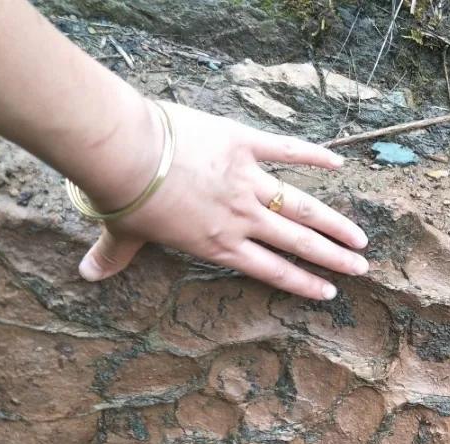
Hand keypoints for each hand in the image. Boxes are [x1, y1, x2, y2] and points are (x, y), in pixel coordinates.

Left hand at [77, 101, 367, 299]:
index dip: (303, 283)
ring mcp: (247, 182)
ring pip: (301, 207)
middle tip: (362, 268)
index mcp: (219, 245)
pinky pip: (286, 150)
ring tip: (360, 236)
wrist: (126, 154)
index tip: (329, 292)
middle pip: (298, 243)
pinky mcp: (244, 144)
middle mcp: (242, 220)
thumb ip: (115, 257)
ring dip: (334, 222)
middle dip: (333, 259)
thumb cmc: (124, 198)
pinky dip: (313, 155)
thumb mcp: (123, 234)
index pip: (272, 271)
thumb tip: (88, 275)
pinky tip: (339, 161)